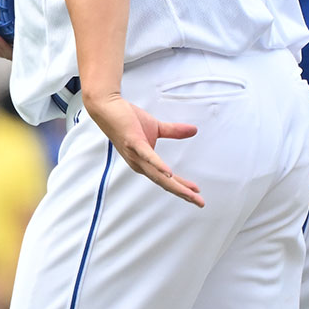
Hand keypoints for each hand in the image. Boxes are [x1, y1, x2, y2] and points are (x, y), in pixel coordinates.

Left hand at [82, 92, 203, 206]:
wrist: (107, 106)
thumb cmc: (128, 118)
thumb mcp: (156, 127)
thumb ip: (174, 132)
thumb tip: (194, 130)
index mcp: (144, 162)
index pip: (166, 179)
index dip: (182, 187)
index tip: (196, 193)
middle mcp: (139, 164)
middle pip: (164, 183)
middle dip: (183, 193)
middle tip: (200, 203)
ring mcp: (135, 155)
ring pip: (158, 175)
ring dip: (175, 185)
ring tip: (190, 193)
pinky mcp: (133, 142)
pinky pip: (147, 156)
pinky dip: (158, 165)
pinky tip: (169, 172)